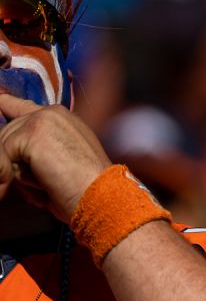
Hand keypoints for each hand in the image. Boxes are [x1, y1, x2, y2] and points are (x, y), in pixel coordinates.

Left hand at [0, 94, 109, 222]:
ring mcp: (41, 120)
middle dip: (14, 160)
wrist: (101, 196)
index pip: (18, 106)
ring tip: (47, 182)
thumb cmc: (84, 187)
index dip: (5, 105)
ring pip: (3, 146)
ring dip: (18, 171)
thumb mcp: (61, 158)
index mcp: (60, 116)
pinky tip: (43, 182)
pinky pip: (3, 156)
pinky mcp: (32, 133)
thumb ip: (38, 145)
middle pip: (6, 133)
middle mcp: (51, 112)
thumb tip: (5, 148)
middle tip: (45, 179)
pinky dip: (16, 176)